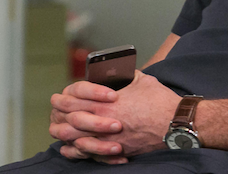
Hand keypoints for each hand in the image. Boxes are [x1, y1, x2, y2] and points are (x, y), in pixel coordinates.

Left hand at [50, 71, 179, 163]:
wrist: (173, 122)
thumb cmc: (158, 100)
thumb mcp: (141, 79)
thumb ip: (125, 76)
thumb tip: (119, 72)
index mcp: (106, 102)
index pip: (74, 100)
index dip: (62, 99)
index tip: (58, 97)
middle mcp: (102, 121)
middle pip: (69, 120)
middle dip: (58, 115)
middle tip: (54, 111)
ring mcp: (106, 139)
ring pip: (74, 139)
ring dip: (63, 134)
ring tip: (58, 129)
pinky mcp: (114, 151)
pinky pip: (87, 154)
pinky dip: (75, 151)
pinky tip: (71, 147)